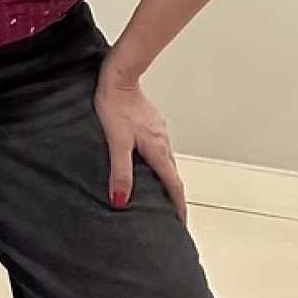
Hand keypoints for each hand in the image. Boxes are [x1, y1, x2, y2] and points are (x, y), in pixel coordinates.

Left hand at [94, 56, 187, 222]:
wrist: (119, 76)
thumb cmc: (116, 104)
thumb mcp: (116, 141)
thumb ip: (121, 171)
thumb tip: (121, 198)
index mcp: (157, 149)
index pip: (173, 185)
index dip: (178, 205)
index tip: (181, 221)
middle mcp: (162, 141)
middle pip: (173, 173)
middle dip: (175, 194)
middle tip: (173, 210)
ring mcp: (158, 130)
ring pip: (167, 159)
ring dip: (166, 176)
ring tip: (160, 189)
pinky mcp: (150, 121)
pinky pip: (159, 146)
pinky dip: (158, 160)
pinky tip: (146, 158)